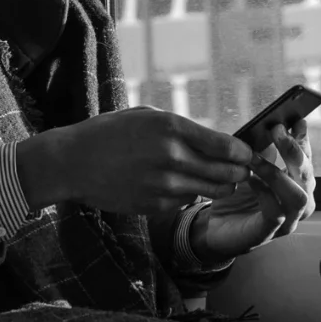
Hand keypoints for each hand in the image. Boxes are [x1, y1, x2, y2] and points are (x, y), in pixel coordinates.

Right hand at [16, 107, 253, 216]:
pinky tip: (179, 185)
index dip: (243, 153)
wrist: (73, 162)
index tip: (247, 154)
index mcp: (171, 127)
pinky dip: (188, 195)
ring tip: (220, 180)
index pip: (225, 146)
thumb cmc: (110, 132)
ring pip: (210, 191)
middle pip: (225, 173)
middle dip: (238, 172)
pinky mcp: (155, 205)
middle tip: (242, 170)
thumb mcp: (147, 116)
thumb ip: (182, 128)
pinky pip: (185, 202)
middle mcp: (171, 157)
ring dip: (219, 186)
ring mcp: (163, 185)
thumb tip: (216, 141)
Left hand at [187, 121, 314, 262]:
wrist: (215, 226)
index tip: (296, 120)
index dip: (303, 139)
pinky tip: (249, 179)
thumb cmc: (235, 195)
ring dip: (277, 173)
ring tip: (255, 159)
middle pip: (307, 175)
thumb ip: (261, 149)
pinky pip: (275, 212)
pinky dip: (264, 193)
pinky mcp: (269, 233)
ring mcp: (288, 220)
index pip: (306, 159)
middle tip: (277, 130)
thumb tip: (269, 124)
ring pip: (297, 196)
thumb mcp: (248, 166)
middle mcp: (300, 201)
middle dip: (294, 151)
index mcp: (297, 183)